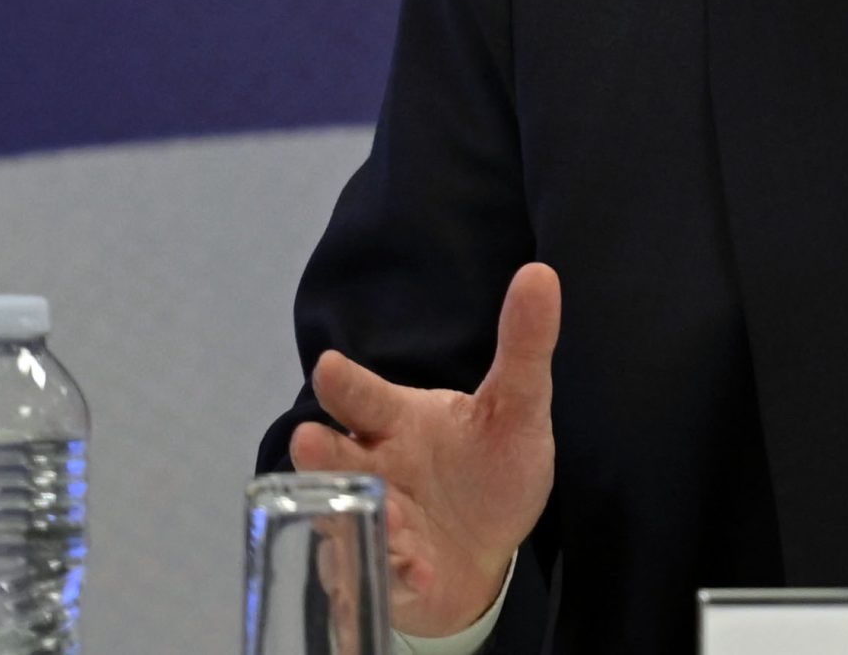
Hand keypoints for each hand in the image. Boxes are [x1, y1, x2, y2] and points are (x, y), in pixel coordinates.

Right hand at [290, 263, 560, 637]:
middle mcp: (373, 470)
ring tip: (380, 513)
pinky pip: (381, 574)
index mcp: (395, 423)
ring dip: (356, 516)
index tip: (329, 367)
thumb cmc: (490, 469)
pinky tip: (419, 570)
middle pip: (335, 457)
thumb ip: (524, 347)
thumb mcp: (518, 408)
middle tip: (308, 439)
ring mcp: (373, 523)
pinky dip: (397, 573)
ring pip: (346, 518)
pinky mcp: (384, 573)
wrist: (488, 550)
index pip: (365, 398)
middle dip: (320, 452)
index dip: (347, 385)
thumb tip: (539, 273)